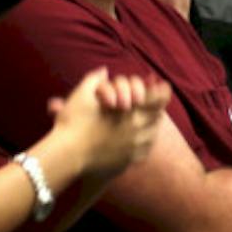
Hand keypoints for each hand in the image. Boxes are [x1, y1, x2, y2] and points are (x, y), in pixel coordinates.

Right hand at [40, 68, 171, 180]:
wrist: (68, 154)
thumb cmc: (73, 123)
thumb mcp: (82, 94)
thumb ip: (95, 79)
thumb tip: (104, 70)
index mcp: (130, 111)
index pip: (156, 99)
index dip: (162, 91)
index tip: (164, 85)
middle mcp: (137, 130)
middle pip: (157, 117)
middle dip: (159, 108)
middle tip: (158, 103)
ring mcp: (133, 147)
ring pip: (153, 134)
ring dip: (153, 124)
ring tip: (152, 120)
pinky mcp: (127, 161)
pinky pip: (144, 151)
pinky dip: (146, 142)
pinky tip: (142, 139)